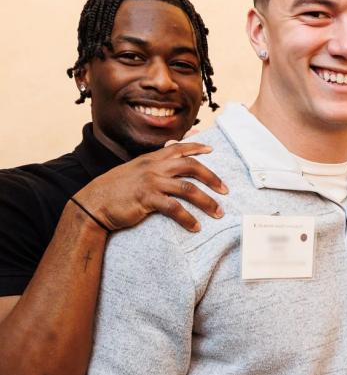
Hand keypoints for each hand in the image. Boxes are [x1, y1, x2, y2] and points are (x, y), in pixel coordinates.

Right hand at [73, 142, 226, 232]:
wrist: (92, 204)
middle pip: (191, 166)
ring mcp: (150, 182)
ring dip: (207, 202)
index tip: (213, 149)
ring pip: (188, 189)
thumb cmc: (114, 190)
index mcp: (150, 158)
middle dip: (212, 177)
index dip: (197, 147)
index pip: (179, 147)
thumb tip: (166, 161)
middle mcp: (153, 167)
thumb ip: (151, 165)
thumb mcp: (133, 170)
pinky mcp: (147, 199)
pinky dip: (188, 219)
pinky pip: (174, 208)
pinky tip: (196, 227)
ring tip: (219, 213)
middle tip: (226, 190)